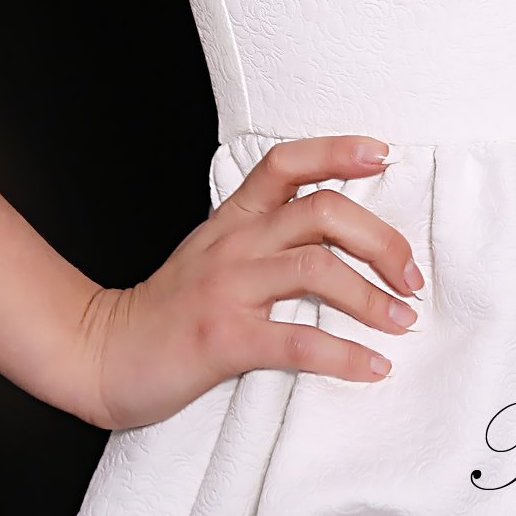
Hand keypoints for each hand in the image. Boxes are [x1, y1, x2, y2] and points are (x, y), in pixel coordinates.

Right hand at [74, 135, 420, 431]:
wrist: (104, 350)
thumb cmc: (172, 304)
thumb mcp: (216, 249)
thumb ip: (266, 231)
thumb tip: (338, 228)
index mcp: (235, 217)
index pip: (288, 162)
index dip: (337, 150)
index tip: (383, 153)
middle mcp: (235, 242)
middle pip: (322, 212)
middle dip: (380, 240)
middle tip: (411, 275)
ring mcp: (229, 287)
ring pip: (317, 269)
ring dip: (372, 297)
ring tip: (402, 319)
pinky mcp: (224, 338)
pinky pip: (297, 340)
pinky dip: (344, 354)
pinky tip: (371, 365)